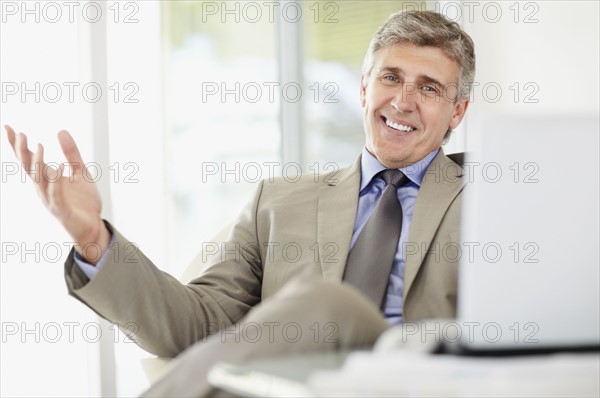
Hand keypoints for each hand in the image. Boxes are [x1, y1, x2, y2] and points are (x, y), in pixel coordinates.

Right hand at [5, 125, 109, 263]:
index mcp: (46, 178)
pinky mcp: (61, 209)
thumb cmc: (84, 201)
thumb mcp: (79, 172)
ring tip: (40, 146)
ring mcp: (50, 199)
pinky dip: (57, 182)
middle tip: (20, 133)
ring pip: (39, 180)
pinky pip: (57, 194)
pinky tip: (59, 168)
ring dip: (38, 163)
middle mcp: (44, 188)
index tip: (8, 127)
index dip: (17, 145)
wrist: (93, 226)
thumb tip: (61, 130)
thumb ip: (71, 153)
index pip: (28, 159)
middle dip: (23, 151)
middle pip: (29, 167)